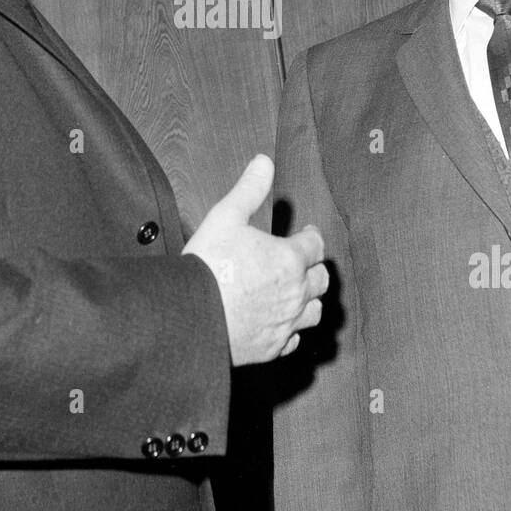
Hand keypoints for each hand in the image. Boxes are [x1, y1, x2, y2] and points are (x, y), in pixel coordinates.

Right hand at [184, 154, 327, 365]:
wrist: (189, 315)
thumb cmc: (207, 266)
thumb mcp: (225, 216)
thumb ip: (249, 189)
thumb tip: (264, 163)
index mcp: (289, 260)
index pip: (315, 246)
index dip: (311, 237)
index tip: (306, 234)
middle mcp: (295, 293)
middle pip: (321, 280)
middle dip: (314, 268)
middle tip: (304, 262)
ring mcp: (285, 323)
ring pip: (314, 312)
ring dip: (309, 299)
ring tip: (298, 292)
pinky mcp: (272, 347)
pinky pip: (294, 340)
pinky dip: (291, 329)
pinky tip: (281, 323)